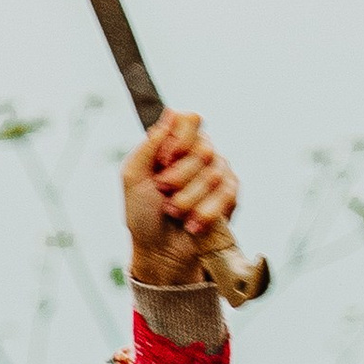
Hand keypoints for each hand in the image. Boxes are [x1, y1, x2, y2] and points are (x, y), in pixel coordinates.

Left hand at [122, 111, 238, 288]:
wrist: (158, 251)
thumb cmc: (142, 215)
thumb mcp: (133, 177)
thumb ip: (150, 145)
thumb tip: (171, 112)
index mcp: (174, 144)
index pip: (190, 120)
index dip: (179, 140)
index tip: (164, 161)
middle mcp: (199, 154)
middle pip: (203, 148)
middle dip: (178, 178)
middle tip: (163, 194)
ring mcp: (218, 172)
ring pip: (214, 174)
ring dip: (187, 200)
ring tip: (173, 213)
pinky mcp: (230, 195)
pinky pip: (226, 194)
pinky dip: (204, 212)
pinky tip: (191, 224)